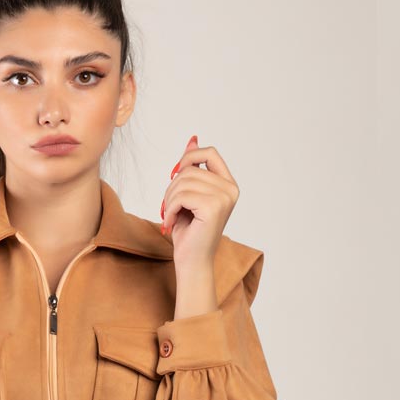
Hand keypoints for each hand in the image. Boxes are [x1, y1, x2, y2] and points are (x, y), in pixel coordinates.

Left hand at [159, 135, 239, 266]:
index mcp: (228, 184)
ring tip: (170, 216)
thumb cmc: (189, 230)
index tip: (176, 174)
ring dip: (168, 199)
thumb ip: (192, 167)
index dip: (189, 157)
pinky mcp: (213, 207)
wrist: (192, 261)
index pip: (210, 152)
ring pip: (183, 181)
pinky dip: (169, 209)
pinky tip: (170, 222)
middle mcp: (231, 189)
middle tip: (169, 207)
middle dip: (172, 187)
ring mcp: (224, 198)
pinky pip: (181, 196)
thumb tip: (192, 138)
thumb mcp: (188, 194)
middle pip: (190, 169)